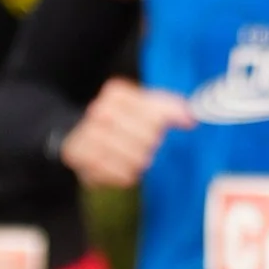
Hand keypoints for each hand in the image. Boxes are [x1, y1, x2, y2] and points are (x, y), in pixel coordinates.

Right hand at [60, 79, 195, 188]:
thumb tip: (190, 118)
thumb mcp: (143, 106)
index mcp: (116, 94)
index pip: (155, 115)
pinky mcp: (80, 157)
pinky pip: (119, 174)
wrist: (78, 132)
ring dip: (139, 161)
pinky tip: (123, 167)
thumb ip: (169, 107)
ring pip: (135, 158)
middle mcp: (99, 111)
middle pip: (148, 138)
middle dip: (149, 144)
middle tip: (142, 143)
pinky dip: (125, 174)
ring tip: (133, 156)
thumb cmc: (121, 120)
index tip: (157, 127)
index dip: (159, 125)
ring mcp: (88, 134)